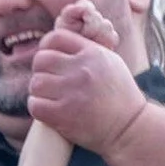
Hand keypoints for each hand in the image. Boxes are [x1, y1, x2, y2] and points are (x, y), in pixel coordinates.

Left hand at [26, 7, 146, 156]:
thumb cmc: (120, 96)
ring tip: (48, 95)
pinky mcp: (63, 115)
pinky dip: (38, 107)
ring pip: (36, 83)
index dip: (46, 46)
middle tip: (48, 80)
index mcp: (92, 53)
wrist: (129, 128)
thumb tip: (64, 40)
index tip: (49, 59)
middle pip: (41, 60)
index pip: (55, 38)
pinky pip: (35, 105)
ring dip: (38, 90)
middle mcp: (81, 70)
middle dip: (41, 70)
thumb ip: (88, 49)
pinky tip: (47, 108)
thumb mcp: (111, 62)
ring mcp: (71, 93)